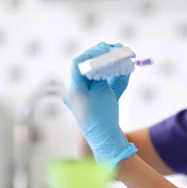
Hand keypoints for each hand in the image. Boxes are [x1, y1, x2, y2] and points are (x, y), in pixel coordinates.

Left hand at [64, 42, 137, 167]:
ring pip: (87, 72)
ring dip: (100, 64)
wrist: (104, 138)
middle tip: (113, 50)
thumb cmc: (104, 116)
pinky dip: (101, 73)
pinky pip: (91, 80)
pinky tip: (111, 69)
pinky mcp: (84, 98)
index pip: (77, 63)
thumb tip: (104, 58)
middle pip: (82, 66)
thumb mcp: (103, 91)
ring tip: (115, 57)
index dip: (91, 53)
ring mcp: (77, 94)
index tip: (106, 49)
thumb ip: (101, 73)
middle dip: (98, 56)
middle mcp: (71, 90)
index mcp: (73, 89)